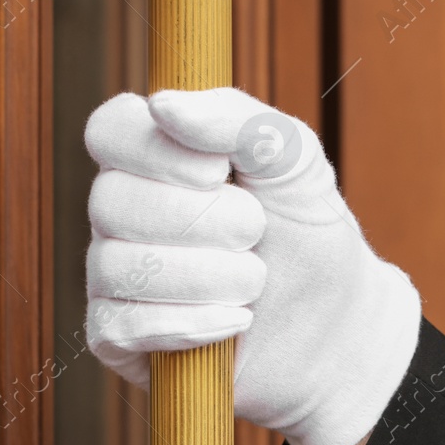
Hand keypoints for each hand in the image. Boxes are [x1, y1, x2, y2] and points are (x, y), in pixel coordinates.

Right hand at [83, 88, 420, 444]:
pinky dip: (189, 323)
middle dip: (202, 220)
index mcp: (151, 158)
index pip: (109, 131)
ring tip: (254, 283)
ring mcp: (111, 277)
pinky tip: (234, 321)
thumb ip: (237, 121)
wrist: (335, 328)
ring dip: (208, 276)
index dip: (157, 151)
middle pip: (111, 201)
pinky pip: (121, 326)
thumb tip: (162, 106)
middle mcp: (120, 215)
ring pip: (119, 267)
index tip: (219, 171)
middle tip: (255, 232)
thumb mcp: (294, 162)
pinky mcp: (117, 339)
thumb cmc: (307, 236)